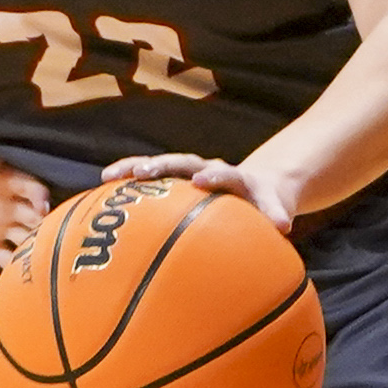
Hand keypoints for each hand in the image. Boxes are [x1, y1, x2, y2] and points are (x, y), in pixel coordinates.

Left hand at [0, 132, 49, 264]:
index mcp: (8, 180)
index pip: (32, 189)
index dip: (39, 197)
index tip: (41, 204)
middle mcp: (11, 205)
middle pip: (37, 220)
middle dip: (46, 230)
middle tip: (46, 238)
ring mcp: (0, 226)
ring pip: (27, 242)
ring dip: (34, 252)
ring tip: (36, 263)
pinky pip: (4, 259)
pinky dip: (13, 270)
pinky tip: (17, 281)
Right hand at [97, 152, 298, 233]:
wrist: (255, 187)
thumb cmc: (264, 205)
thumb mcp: (274, 209)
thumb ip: (275, 214)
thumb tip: (283, 225)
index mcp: (235, 178)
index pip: (225, 173)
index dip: (214, 175)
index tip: (200, 181)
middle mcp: (209, 169)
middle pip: (185, 162)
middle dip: (164, 166)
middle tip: (144, 172)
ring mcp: (189, 172)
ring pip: (161, 166)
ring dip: (137, 167)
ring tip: (110, 175)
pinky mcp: (175, 180)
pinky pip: (149, 177)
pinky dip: (129, 176)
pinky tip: (104, 184)